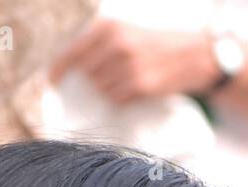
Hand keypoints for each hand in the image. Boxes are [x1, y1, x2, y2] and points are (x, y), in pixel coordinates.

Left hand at [50, 20, 219, 103]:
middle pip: (88, 75)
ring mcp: (129, 66)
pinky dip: (124, 98)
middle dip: (95, 80)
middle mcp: (116, 44)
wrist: (195, 56)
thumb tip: (73, 68)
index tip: (52, 81)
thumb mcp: (127, 32)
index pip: (72, 52)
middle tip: (112, 79)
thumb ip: (100, 45)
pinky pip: (118, 99)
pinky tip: (137, 89)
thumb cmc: (158, 45)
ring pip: (102, 89)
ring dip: (111, 90)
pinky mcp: (141, 85)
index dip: (60, 69)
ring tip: (129, 81)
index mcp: (109, 27)